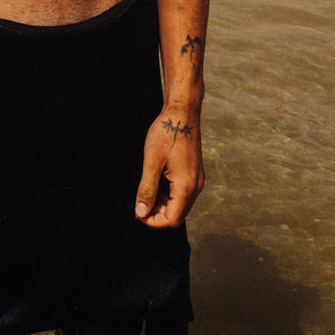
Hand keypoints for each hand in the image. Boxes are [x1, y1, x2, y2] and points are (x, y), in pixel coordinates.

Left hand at [134, 112, 203, 227]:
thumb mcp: (152, 162)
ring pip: (180, 204)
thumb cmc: (166, 133)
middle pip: (177, 214)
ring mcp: (196, 179)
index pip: (172, 220)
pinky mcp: (194, 172)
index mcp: (186, 187)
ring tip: (147, 188)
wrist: (182, 113)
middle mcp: (195, 186)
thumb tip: (141, 213)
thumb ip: (147, 190)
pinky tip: (156, 179)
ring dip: (162, 203)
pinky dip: (168, 193)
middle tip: (140, 202)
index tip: (138, 213)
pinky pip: (182, 192)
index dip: (153, 221)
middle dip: (157, 213)